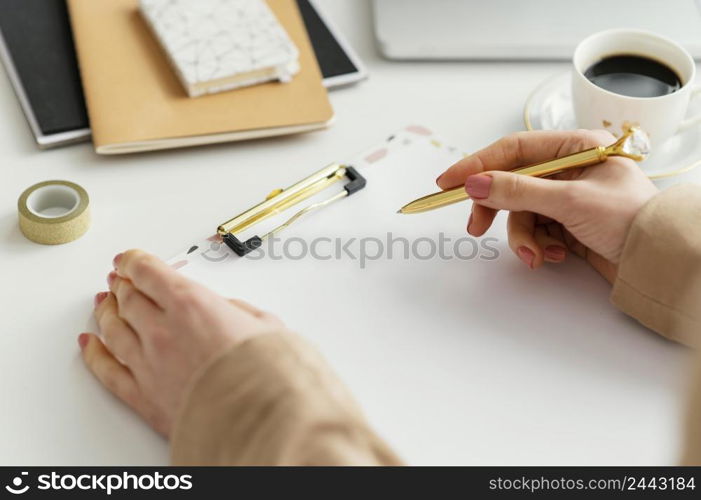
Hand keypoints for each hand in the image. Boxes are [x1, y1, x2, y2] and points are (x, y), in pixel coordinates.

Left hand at [78, 250, 283, 436]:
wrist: (258, 420)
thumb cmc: (266, 374)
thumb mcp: (265, 324)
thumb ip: (237, 310)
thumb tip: (226, 310)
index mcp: (191, 303)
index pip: (148, 272)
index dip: (133, 261)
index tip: (129, 259)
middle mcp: (161, 330)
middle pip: (128, 298)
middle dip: (122, 284)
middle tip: (119, 279)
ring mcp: (147, 363)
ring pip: (112, 329)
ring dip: (105, 312)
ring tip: (103, 304)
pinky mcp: (142, 397)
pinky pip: (106, 370)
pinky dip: (93, 353)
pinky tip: (89, 344)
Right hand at [437, 130, 658, 282]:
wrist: (658, 261)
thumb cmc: (631, 220)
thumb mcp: (571, 201)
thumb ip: (519, 191)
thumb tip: (475, 184)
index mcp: (575, 147)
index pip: (514, 149)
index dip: (478, 164)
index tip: (449, 181)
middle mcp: (568, 169)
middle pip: (512, 183)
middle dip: (497, 209)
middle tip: (477, 227)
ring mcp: (566, 197)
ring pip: (521, 212)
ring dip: (523, 237)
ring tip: (537, 255)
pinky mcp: (566, 222)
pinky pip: (535, 229)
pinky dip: (539, 245)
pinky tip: (556, 254)